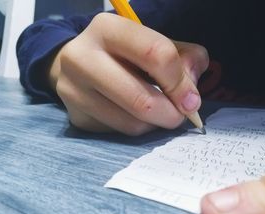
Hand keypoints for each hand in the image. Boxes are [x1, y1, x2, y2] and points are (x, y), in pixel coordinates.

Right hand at [49, 13, 208, 134]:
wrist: (79, 65)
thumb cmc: (126, 53)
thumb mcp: (157, 43)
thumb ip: (185, 59)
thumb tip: (191, 96)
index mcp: (108, 29)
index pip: (155, 54)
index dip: (180, 82)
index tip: (191, 100)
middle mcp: (82, 58)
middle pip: (141, 100)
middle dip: (171, 114)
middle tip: (179, 115)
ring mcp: (73, 91)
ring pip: (131, 123)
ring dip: (155, 124)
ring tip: (158, 113)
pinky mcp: (76, 117)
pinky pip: (119, 133)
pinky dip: (137, 129)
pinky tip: (136, 116)